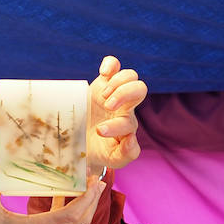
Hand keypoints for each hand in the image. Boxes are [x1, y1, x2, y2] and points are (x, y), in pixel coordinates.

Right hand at [86, 56, 147, 175]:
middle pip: (140, 89)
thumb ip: (126, 154)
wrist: (83, 140)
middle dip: (123, 94)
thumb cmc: (99, 151)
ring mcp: (114, 92)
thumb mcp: (112, 159)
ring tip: (102, 96)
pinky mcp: (102, 82)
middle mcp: (125, 107)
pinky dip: (111, 64)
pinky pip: (114, 65)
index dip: (115, 126)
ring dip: (117, 83)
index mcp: (126, 126)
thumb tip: (131, 138)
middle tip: (107, 106)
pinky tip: (103, 73)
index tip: (98, 131)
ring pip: (130, 75)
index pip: (129, 122)